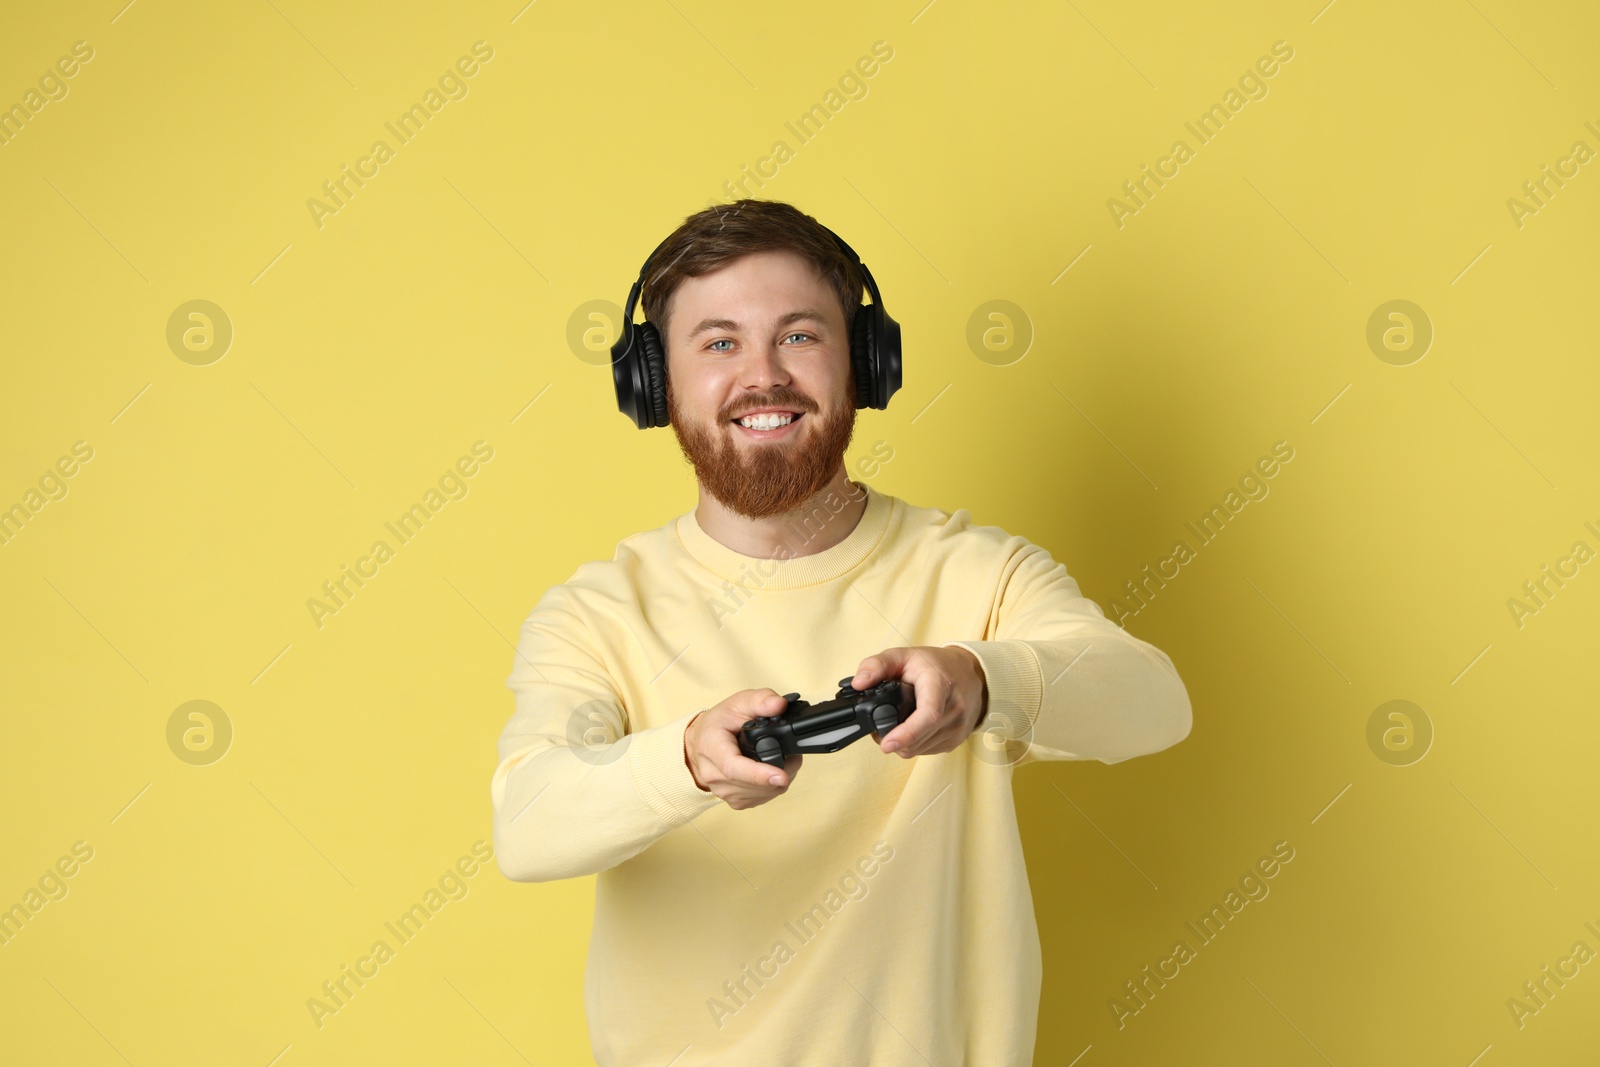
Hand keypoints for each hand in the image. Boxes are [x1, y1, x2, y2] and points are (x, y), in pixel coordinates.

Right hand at [683, 689, 803, 809]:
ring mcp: (723, 791)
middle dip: (781, 773)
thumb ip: (760, 700)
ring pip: (762, 794)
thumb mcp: (738, 702)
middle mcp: (714, 775)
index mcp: (711, 747)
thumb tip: (779, 705)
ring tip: (783, 760)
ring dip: (779, 780)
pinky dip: (772, 787)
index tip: (781, 776)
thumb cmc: (719, 723)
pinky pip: (761, 799)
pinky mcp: (734, 801)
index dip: (759, 775)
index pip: (733, 768)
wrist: (702, 742)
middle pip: (753, 784)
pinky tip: (771, 772)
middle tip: (793, 756)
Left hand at [851, 646, 987, 758]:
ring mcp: (958, 727)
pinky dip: (914, 744)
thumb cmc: (936, 665)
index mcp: (941, 685)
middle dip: (892, 738)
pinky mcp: (957, 740)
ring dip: (902, 743)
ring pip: (919, 749)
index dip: (906, 733)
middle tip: (878, 728)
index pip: (928, 715)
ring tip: (897, 722)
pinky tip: (912, 727)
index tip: (886, 743)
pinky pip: (927, 751)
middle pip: (919, 738)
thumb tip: (858, 683)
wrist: (970, 673)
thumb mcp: (904, 655)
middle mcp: (954, 708)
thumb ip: (877, 665)